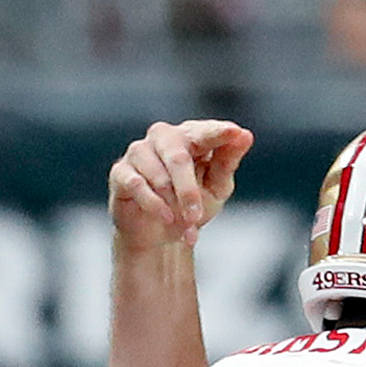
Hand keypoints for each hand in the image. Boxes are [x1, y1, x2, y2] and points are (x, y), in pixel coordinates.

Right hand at [109, 120, 253, 250]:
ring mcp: (139, 152)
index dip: (220, 133)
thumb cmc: (191, 204)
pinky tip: (165, 218)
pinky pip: (136, 184)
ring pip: (158, 175)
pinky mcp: (120, 172)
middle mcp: (163, 137)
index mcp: (191, 136)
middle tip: (196, 216)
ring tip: (184, 226)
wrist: (160, 235)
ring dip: (173, 205)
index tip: (236, 134)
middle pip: (178, 157)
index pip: (206, 131)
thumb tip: (245, 135)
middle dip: (188, 191)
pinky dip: (153, 204)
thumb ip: (228, 162)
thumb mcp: (216, 188)